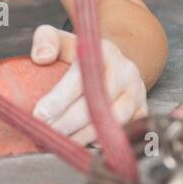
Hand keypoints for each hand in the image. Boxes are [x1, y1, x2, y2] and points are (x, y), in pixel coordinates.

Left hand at [29, 24, 147, 145]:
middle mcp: (125, 72)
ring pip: (111, 121)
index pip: (81, 78)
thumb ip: (46, 40)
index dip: (59, 99)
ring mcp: (137, 93)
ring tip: (62, 140)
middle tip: (47, 133)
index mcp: (104, 52)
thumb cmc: (82, 54)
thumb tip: (41, 57)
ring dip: (83, 136)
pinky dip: (101, 142)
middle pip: (97, 103)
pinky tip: (81, 144)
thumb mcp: (62, 39)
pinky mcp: (142, 111)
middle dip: (68, 122)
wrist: (115, 61)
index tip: (39, 114)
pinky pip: (123, 133)